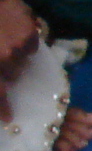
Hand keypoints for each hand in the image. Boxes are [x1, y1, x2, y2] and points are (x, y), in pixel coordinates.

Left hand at [0, 0, 38, 116]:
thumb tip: (5, 81)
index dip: (2, 108)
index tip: (8, 118)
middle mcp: (3, 60)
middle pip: (10, 79)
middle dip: (6, 76)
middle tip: (3, 63)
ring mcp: (16, 49)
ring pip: (20, 63)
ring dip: (14, 58)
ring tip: (5, 43)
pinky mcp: (29, 36)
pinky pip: (30, 48)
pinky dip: (24, 44)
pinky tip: (14, 32)